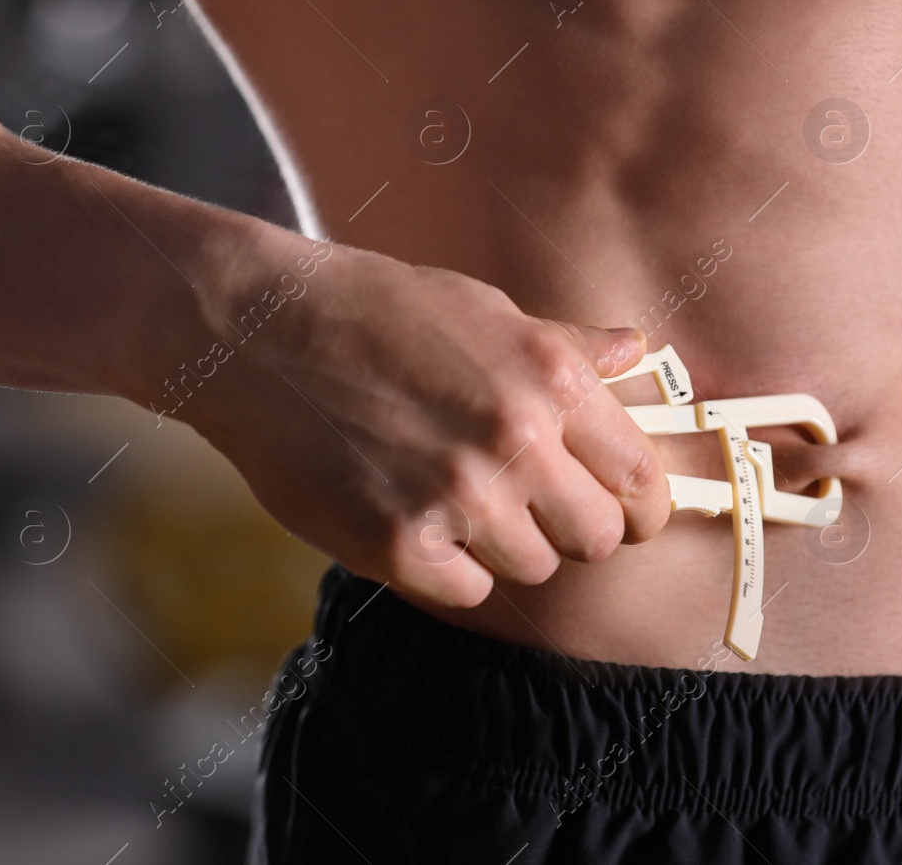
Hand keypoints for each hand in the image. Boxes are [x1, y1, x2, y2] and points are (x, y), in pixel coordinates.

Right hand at [179, 235, 671, 607]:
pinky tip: (414, 517)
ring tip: (453, 495)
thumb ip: (569, 346)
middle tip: (530, 507)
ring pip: (532, 568)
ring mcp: (459, 497)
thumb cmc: (376, 310)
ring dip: (503, 545)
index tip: (624, 514)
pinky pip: (467, 591)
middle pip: (599, 540)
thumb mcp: (487, 309)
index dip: (641, 508)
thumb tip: (635, 351)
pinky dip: (448, 568)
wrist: (259, 331)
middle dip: (573, 530)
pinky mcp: (399, 544)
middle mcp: (519, 442)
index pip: (641, 482)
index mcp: (553, 380)